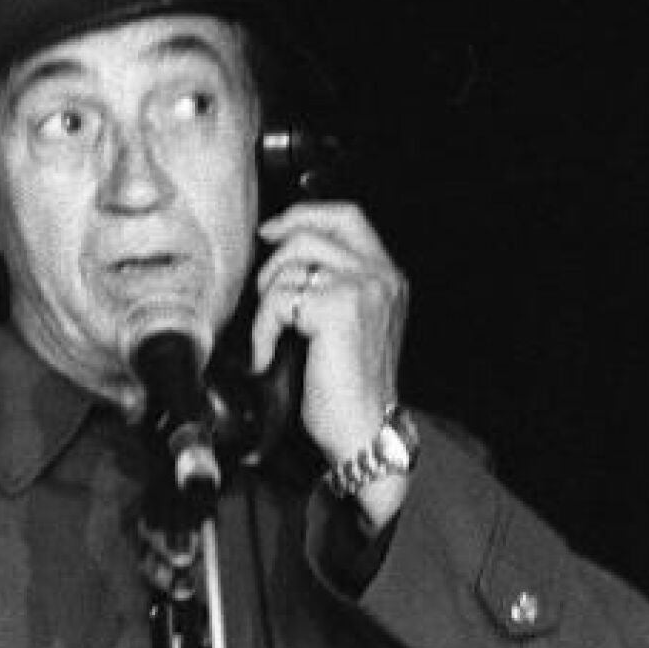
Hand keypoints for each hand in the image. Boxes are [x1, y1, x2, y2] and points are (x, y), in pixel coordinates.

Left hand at [251, 202, 410, 523]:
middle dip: (278, 248)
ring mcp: (363, 288)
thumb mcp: (349, 326)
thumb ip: (333, 285)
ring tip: (268, 332)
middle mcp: (382, 276)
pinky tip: (266, 356)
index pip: (348, 216)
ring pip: (292, 264)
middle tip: (260, 280)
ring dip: (267, 297)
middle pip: (317, 228)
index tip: (273, 230)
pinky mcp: (338, 307)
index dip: (306, 214)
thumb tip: (283, 254)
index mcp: (388, 277)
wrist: (363, 433)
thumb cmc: (349, 390)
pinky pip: (279, 300)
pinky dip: (262, 329)